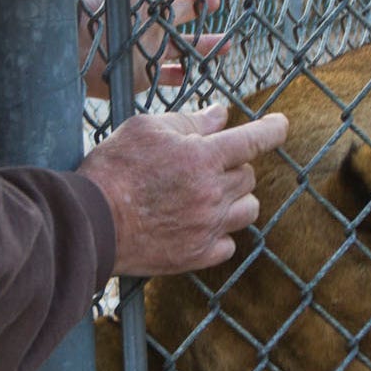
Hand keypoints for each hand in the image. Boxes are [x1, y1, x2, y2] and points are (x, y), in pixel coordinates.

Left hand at [79, 0, 226, 98]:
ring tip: (227, 44)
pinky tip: (199, 70)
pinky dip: (183, 75)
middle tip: (215, 2)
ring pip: (183, 48)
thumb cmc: (107, 2)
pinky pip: (168, 78)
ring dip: (205, 44)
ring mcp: (148, 50)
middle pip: (181, 14)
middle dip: (200, 8)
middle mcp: (149, 23)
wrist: (83, 42)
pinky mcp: (144, 75)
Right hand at [80, 105, 289, 277]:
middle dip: (234, 165)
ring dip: (235, 199)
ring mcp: (207, 228)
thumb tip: (220, 115)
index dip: (272, 130)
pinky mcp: (197, 256)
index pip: (254, 140)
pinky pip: (228, 244)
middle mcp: (212, 194)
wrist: (90, 223)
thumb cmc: (112, 170)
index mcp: (203, 158)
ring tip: (209, 196)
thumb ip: (188, 120)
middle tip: (205, 165)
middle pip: (248, 176)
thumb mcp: (145, 129)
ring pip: (247, 210)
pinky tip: (199, 225)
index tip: (281, 125)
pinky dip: (220, 233)